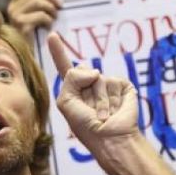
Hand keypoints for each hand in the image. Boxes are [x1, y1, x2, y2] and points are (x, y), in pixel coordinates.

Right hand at [6, 0, 61, 43]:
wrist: (24, 56)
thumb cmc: (32, 37)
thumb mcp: (33, 17)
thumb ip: (38, 5)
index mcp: (14, 4)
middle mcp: (12, 8)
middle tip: (60, 6)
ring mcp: (15, 17)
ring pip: (37, 2)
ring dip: (51, 8)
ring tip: (55, 17)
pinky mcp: (22, 26)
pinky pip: (40, 16)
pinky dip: (48, 20)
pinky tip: (49, 27)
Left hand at [47, 32, 138, 153]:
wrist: (110, 140)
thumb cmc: (86, 127)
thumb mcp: (66, 103)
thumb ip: (70, 79)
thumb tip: (94, 71)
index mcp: (75, 91)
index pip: (65, 67)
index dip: (58, 51)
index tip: (52, 35)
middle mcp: (91, 86)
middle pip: (83, 69)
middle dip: (84, 87)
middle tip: (90, 110)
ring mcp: (107, 85)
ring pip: (98, 77)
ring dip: (99, 99)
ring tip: (103, 115)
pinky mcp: (123, 87)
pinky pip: (114, 81)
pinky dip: (112, 98)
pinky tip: (114, 110)